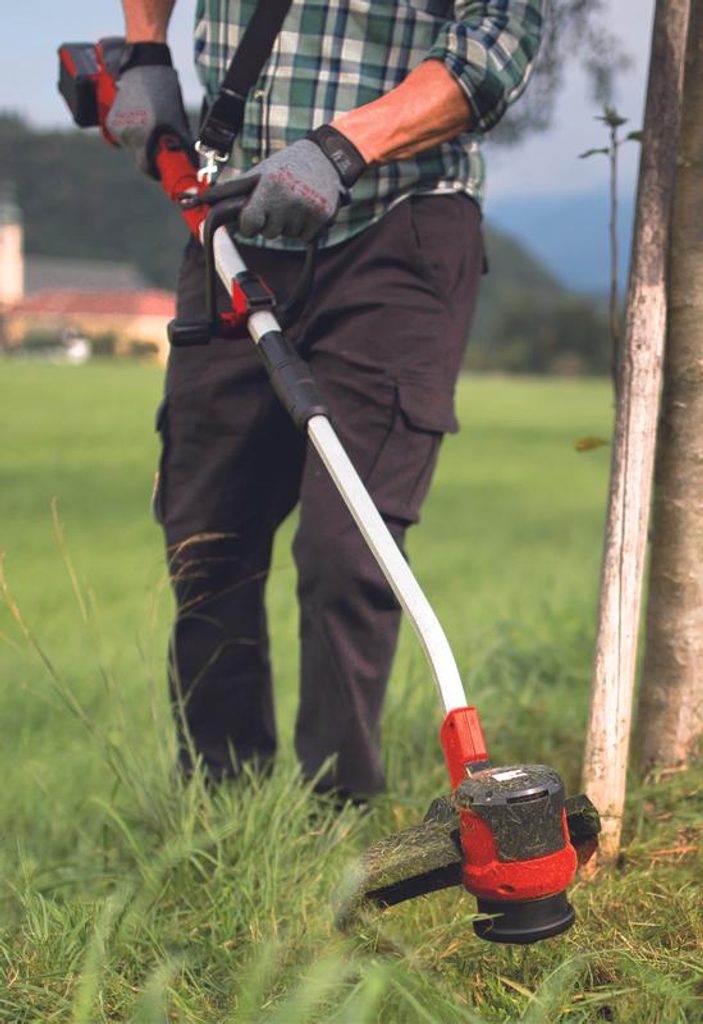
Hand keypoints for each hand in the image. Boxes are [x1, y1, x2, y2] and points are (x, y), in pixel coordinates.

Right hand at [105, 42, 191, 178]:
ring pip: (131, 148)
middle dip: (151, 155)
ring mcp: (118, 128)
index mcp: (145, 136)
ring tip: (150, 125)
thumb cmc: (164, 92)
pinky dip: (131, 134)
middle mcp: (129, 134)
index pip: (147, 168)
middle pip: (140, 158)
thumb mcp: (178, 121)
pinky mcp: (111, 122)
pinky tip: (139, 120)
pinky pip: (122, 138)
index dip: (157, 171)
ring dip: (141, 144)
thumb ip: (183, 146)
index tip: (163, 169)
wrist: (144, 67)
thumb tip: (192, 166)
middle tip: (160, 143)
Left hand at [202, 139, 350, 241]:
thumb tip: (200, 200)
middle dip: (271, 222)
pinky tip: (307, 208)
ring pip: (286, 236)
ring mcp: (307, 209)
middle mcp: (288, 199)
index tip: (253, 217)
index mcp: (269, 186)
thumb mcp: (260, 173)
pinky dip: (304, 228)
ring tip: (295, 202)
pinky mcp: (323, 218)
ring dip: (288, 224)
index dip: (249, 224)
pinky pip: (304, 237)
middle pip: (268, 233)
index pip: (249, 224)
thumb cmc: (286, 166)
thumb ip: (234, 191)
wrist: (327, 159)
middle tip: (280, 202)